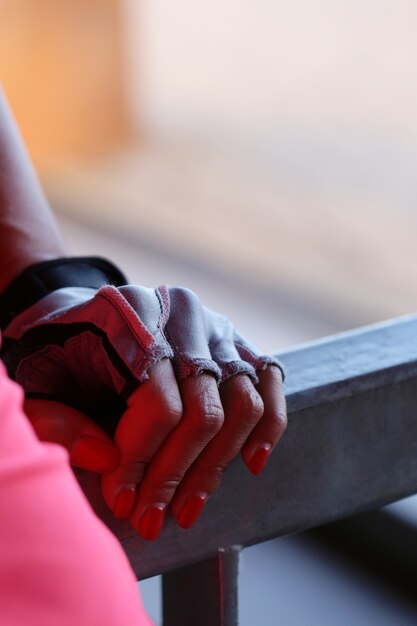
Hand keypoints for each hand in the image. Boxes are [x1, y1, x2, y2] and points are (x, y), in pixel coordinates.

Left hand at [2, 280, 286, 539]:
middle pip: (203, 411)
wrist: (92, 314)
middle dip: (178, 477)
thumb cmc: (65, 351)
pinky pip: (269, 383)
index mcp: (132, 318)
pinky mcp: (237, 341)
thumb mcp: (39, 379)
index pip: (158, 403)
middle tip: (153, 519)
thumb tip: (108, 461)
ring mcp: (217, 328)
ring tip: (189, 509)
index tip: (123, 502)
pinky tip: (249, 463)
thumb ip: (56, 418)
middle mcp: (183, 317)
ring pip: (242, 405)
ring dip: (217, 467)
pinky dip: (269, 426)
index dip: (141, 461)